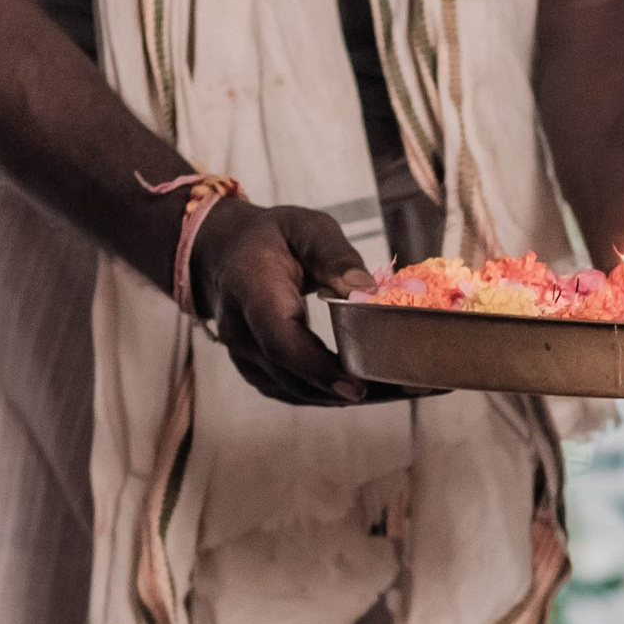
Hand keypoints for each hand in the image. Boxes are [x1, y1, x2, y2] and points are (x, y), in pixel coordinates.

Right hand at [188, 197, 384, 407]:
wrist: (224, 253)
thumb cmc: (270, 238)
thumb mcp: (305, 227)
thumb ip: (334, 255)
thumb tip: (366, 289)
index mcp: (251, 289)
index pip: (280, 339)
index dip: (317, 367)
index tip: (356, 386)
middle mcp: (240, 330)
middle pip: (290, 374)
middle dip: (344, 388)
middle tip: (399, 389)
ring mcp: (243, 355)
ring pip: (293, 390)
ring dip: (342, 396)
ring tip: (393, 391)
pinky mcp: (256, 369)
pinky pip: (291, 392)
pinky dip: (326, 395)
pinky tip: (365, 390)